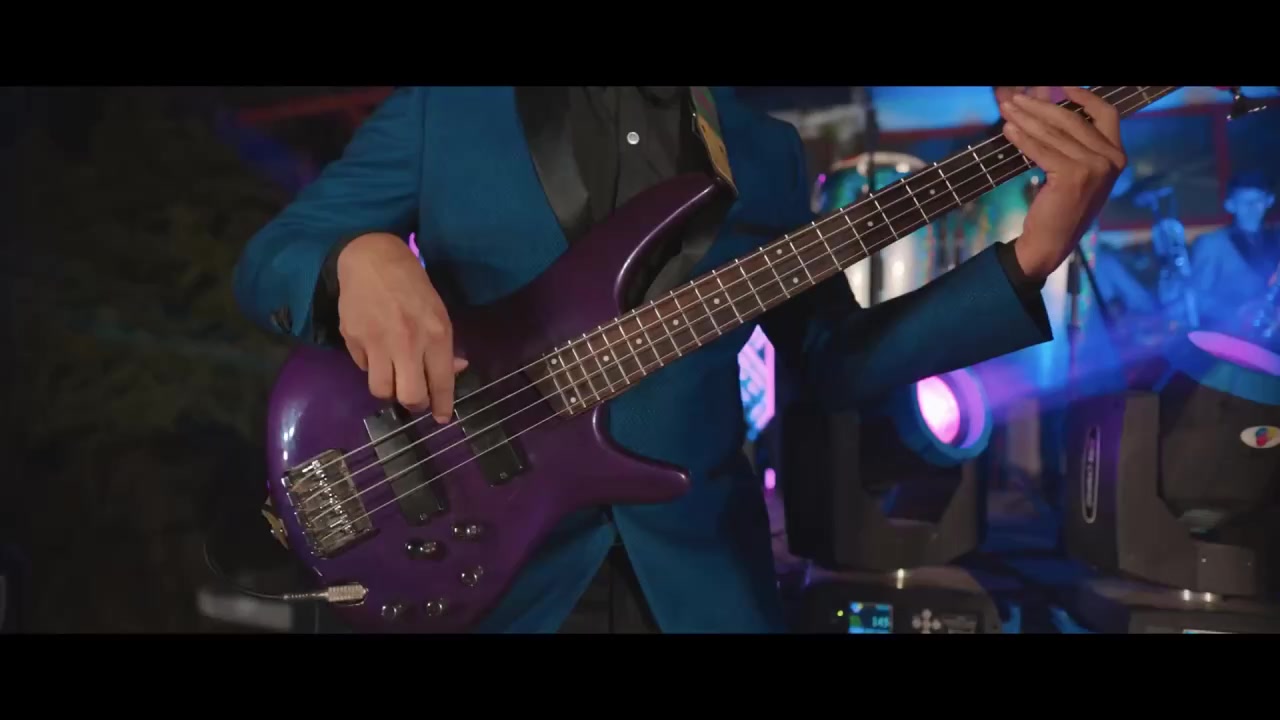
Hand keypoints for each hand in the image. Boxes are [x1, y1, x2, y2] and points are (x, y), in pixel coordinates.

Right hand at [336, 232, 466, 422]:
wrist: (371, 259)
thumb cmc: (412, 285)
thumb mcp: (438, 311)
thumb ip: (444, 345)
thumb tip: (454, 371)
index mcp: (435, 334)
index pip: (442, 382)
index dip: (443, 406)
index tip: (442, 418)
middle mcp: (407, 343)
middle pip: (410, 396)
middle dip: (415, 405)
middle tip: (416, 400)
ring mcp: (377, 342)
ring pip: (382, 390)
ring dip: (390, 390)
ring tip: (394, 379)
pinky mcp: (353, 339)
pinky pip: (364, 368)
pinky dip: (372, 367)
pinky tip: (376, 352)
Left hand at [998, 86, 1126, 280]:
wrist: (1052, 243)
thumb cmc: (1062, 207)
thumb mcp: (1079, 172)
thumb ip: (1074, 144)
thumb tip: (1049, 111)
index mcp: (1117, 156)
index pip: (1106, 114)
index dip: (1084, 96)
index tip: (1061, 85)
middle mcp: (1111, 159)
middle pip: (1073, 120)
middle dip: (1041, 106)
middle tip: (1018, 99)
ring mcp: (1095, 168)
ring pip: (1054, 133)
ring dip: (1026, 118)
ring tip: (1008, 109)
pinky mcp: (1073, 176)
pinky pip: (1041, 149)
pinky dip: (1022, 138)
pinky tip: (1008, 129)